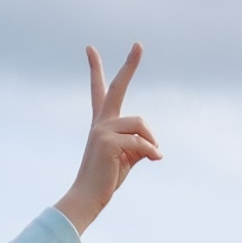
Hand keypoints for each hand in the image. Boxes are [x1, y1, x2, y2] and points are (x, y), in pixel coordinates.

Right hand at [52, 44, 159, 233]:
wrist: (87, 197)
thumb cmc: (106, 180)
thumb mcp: (127, 159)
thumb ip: (139, 146)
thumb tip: (154, 148)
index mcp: (101, 123)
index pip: (99, 91)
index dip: (95, 69)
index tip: (90, 48)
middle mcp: (100, 123)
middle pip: (116, 88)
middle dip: (129, 65)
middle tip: (139, 44)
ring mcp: (102, 130)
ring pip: (139, 124)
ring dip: (149, 141)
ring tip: (151, 156)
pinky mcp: (108, 142)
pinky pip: (141, 142)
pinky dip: (150, 152)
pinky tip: (154, 160)